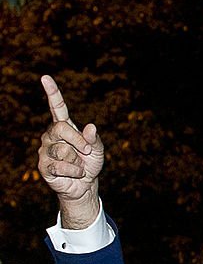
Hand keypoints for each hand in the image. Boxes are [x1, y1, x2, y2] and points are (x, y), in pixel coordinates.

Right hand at [38, 75, 103, 218]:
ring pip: (63, 150)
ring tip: (78, 165)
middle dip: (78, 141)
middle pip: (62, 129)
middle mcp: (51, 135)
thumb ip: (94, 139)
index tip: (45, 78)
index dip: (52, 93)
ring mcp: (45, 150)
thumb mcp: (98, 150)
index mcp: (64, 127)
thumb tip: (91, 127)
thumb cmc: (90, 163)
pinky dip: (73, 171)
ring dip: (77, 160)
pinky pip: (60, 165)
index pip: (57, 108)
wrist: (84, 185)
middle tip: (86, 151)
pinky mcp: (44, 166)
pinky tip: (74, 173)